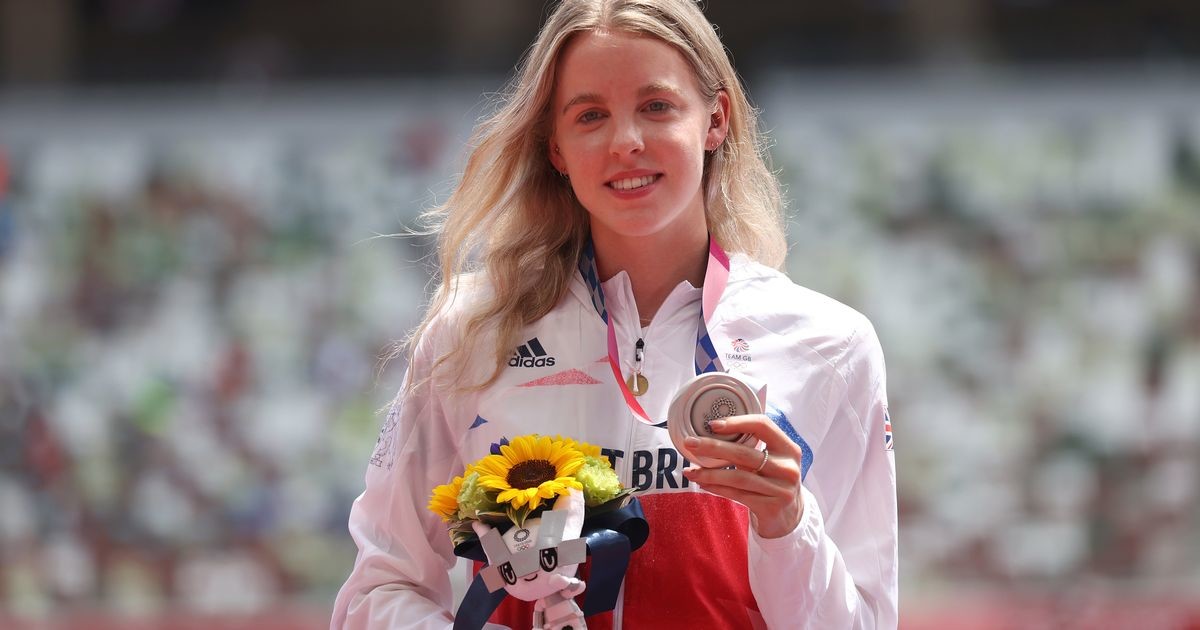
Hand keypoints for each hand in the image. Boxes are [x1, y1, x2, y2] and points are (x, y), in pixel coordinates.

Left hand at [681, 414, 804, 538]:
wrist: (790, 516)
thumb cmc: (773, 481)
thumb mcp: (772, 460)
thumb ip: (752, 447)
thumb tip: (711, 433)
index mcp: (789, 448)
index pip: (763, 425)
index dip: (737, 422)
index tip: (712, 424)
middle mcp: (787, 468)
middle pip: (744, 453)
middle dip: (713, 447)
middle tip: (690, 443)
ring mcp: (781, 489)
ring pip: (738, 477)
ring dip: (709, 473)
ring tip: (690, 471)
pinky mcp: (771, 507)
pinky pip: (737, 494)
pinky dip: (716, 488)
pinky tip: (702, 483)